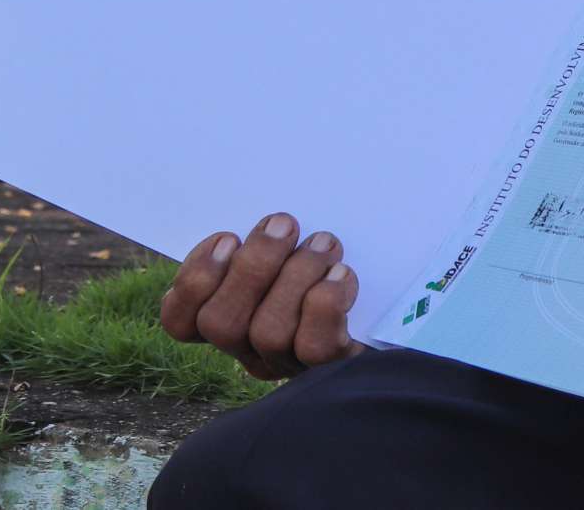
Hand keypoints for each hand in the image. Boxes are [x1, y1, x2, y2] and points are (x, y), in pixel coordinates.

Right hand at [159, 212, 363, 379]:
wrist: (404, 308)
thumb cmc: (337, 261)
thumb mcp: (296, 245)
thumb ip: (268, 234)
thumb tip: (264, 213)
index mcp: (233, 316)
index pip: (180, 321)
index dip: (193, 281)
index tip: (227, 238)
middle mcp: (253, 349)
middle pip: (221, 324)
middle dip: (252, 266)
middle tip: (284, 223)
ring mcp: (291, 365)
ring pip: (268, 331)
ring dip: (297, 275)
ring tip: (324, 244)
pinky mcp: (333, 370)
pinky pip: (314, 346)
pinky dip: (326, 303)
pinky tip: (341, 275)